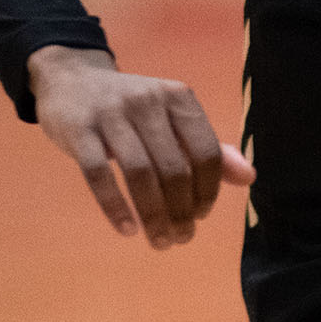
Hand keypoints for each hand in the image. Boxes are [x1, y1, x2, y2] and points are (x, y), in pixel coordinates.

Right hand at [27, 44, 253, 248]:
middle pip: (174, 167)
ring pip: (139, 173)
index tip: (201, 216)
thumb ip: (207, 147)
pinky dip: (115, 207)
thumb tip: (249, 177)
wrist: (71, 79)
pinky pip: (98, 174)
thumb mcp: (171, 118)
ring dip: (153, 215)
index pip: (206, 151)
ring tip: (160, 242)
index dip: (208, 190)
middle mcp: (147, 101)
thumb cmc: (131, 109)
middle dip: (181, 211)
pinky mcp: (79, 129)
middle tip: (181, 239)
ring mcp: (111, 113)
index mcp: (177, 97)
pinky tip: (128, 229)